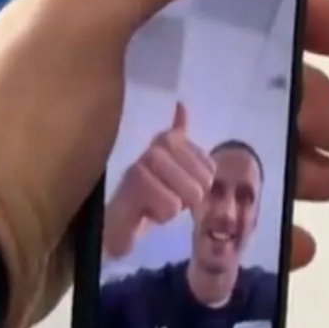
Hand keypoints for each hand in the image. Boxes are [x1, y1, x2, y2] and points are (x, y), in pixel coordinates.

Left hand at [0, 0, 328, 327]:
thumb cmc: (29, 120)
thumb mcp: (93, 16)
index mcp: (128, 17)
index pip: (239, 4)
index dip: (310, 18)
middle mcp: (136, 76)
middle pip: (249, 81)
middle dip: (306, 102)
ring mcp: (136, 148)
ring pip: (239, 146)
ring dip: (292, 165)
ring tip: (320, 189)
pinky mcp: (135, 212)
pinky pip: (214, 211)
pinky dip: (257, 224)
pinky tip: (288, 243)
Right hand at [102, 102, 213, 257]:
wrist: (117, 222)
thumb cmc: (151, 194)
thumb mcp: (175, 166)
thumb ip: (180, 137)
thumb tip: (181, 105)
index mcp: (169, 138)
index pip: (211, 169)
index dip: (199, 186)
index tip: (175, 186)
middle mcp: (157, 145)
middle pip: (203, 181)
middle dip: (188, 199)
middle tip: (163, 196)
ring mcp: (143, 162)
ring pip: (190, 193)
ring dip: (175, 208)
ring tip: (154, 202)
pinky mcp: (135, 183)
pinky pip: (171, 205)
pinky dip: (162, 216)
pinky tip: (146, 210)